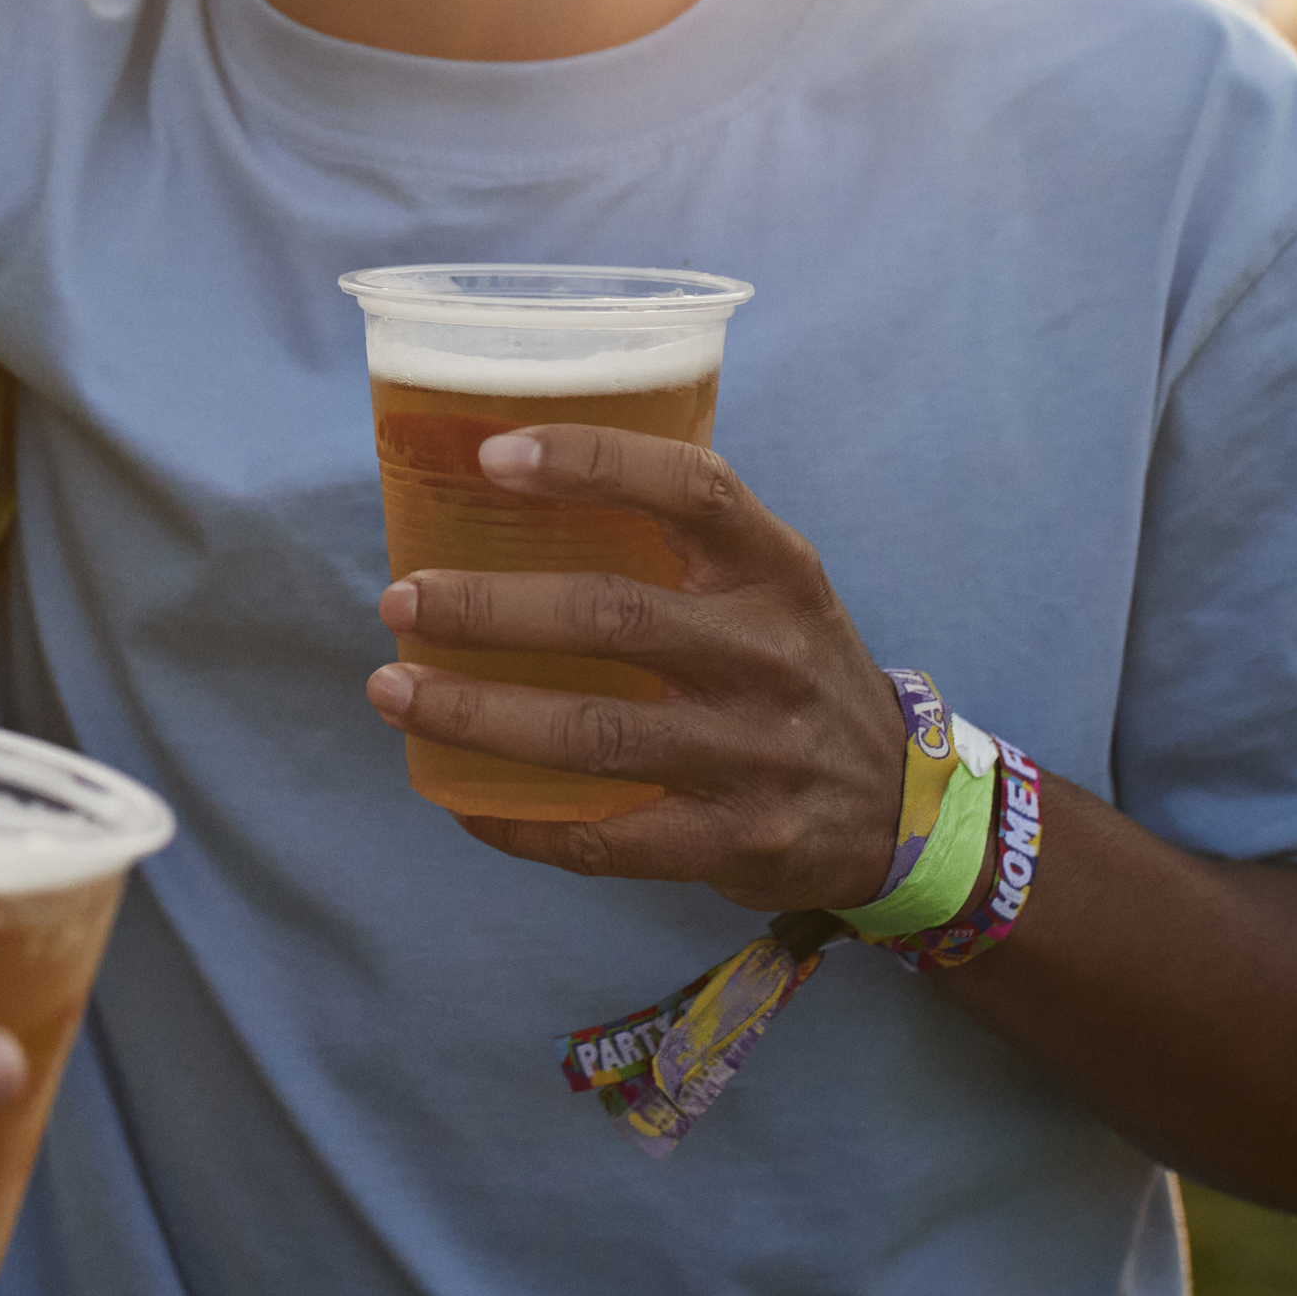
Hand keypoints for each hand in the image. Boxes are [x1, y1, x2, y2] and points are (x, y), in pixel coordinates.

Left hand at [367, 424, 904, 913]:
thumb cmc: (794, 669)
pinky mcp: (736, 841)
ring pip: (595, 733)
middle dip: (489, 609)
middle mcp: (769, 653)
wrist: (901, 810)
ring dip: (479, 715)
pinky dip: (523, 823)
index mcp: (775, 569)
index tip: (493, 454)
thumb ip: (678, 538)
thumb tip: (511, 482)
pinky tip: (460, 800)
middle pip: (614, 617)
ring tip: (394, 692)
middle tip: (401, 601)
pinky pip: (610, 840)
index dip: (591, 461)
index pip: (691, 488)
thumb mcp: (773, 585)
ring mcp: (753, 753)